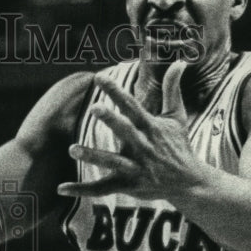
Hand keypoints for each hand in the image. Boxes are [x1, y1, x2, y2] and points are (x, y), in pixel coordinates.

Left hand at [56, 60, 208, 200]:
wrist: (189, 183)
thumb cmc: (179, 146)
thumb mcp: (177, 116)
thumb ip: (172, 89)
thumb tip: (179, 61)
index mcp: (151, 127)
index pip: (132, 106)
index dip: (116, 91)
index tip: (99, 78)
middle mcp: (143, 147)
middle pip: (125, 131)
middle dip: (111, 120)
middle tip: (94, 108)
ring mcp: (135, 168)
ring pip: (112, 162)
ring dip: (93, 156)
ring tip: (72, 149)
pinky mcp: (127, 186)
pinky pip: (101, 189)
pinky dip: (81, 189)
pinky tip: (61, 188)